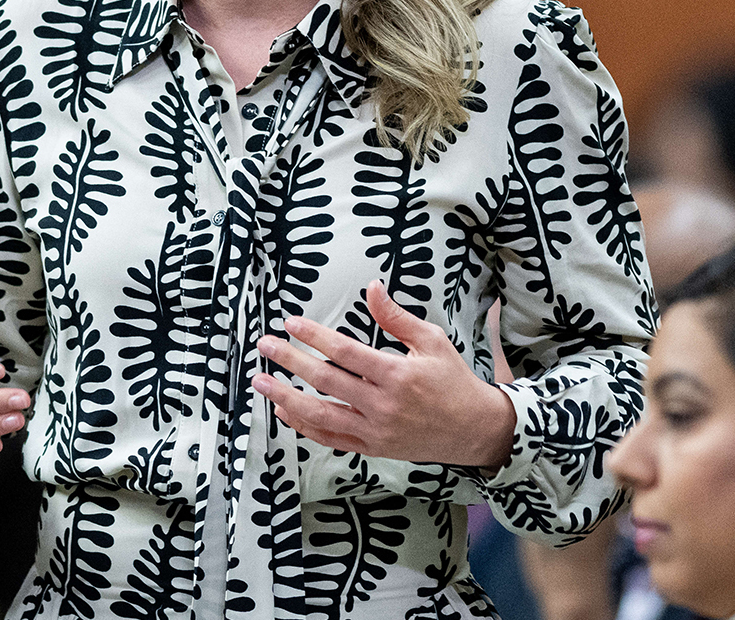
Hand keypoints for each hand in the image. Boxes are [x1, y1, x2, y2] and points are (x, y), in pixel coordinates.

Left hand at [252, 280, 516, 467]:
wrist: (474, 430)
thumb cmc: (453, 381)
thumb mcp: (432, 341)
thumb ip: (396, 317)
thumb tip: (372, 287)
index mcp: (397, 375)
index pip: (345, 352)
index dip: (315, 336)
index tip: (290, 323)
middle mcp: (383, 405)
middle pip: (325, 381)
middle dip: (291, 361)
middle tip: (265, 345)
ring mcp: (376, 431)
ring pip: (321, 415)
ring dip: (286, 398)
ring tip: (260, 383)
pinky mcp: (373, 448)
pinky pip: (331, 438)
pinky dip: (305, 426)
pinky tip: (285, 411)